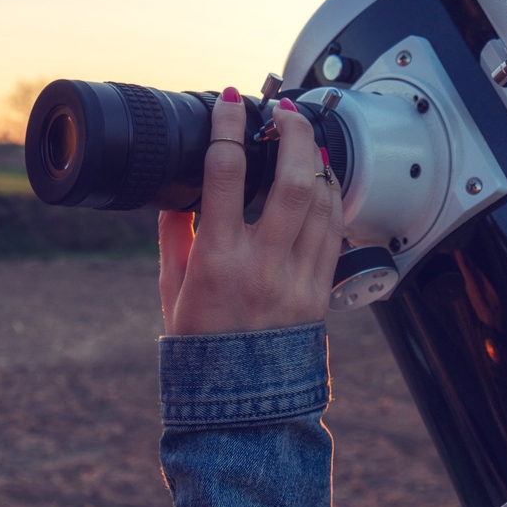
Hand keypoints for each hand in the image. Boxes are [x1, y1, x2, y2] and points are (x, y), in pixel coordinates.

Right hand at [158, 89, 344, 335]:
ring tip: (302, 138)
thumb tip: (176, 194)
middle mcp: (261, 266)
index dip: (228, 128)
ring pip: (322, 201)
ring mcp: (297, 279)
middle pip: (292, 180)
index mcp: (216, 261)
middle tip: (282, 109)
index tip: (228, 101)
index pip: (225, 174)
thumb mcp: (171, 289)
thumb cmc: (200, 347)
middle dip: (292, 132)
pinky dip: (331, 197)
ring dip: (316, 160)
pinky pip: (335, 230)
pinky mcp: (321, 291)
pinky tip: (321, 180)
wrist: (240, 405)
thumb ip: (174, 236)